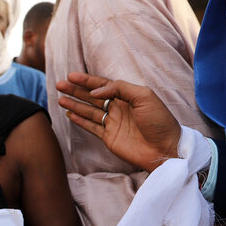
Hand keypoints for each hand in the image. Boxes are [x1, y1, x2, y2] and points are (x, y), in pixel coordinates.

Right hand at [56, 72, 182, 171]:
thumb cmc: (160, 121)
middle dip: (76, 90)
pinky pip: (91, 127)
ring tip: (60, 99)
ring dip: (74, 104)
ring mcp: (113, 123)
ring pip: (88, 111)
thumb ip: (120, 89)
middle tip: (59, 85)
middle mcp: (118, 108)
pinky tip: (70, 115)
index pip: (103, 85)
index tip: (71, 76)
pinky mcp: (109, 138)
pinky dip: (80, 121)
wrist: (165, 149)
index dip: (86, 80)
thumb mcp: (144, 96)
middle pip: (92, 96)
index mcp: (127, 96)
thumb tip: (96, 91)